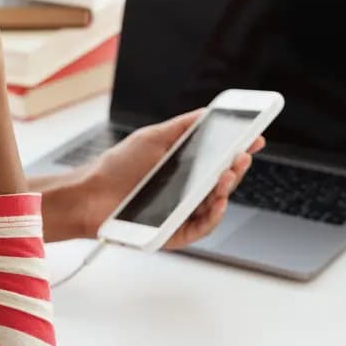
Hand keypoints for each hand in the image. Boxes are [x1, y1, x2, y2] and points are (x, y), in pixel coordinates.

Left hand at [74, 110, 265, 248]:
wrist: (90, 194)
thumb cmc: (117, 167)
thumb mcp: (153, 138)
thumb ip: (183, 127)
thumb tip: (208, 112)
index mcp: (185, 169)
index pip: (219, 160)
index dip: (239, 149)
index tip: (255, 137)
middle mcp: (187, 192)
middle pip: (223, 182)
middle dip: (236, 167)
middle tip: (242, 155)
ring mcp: (183, 213)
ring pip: (216, 205)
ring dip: (227, 189)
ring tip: (227, 174)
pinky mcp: (176, 233)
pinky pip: (202, 227)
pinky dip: (214, 215)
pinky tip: (218, 201)